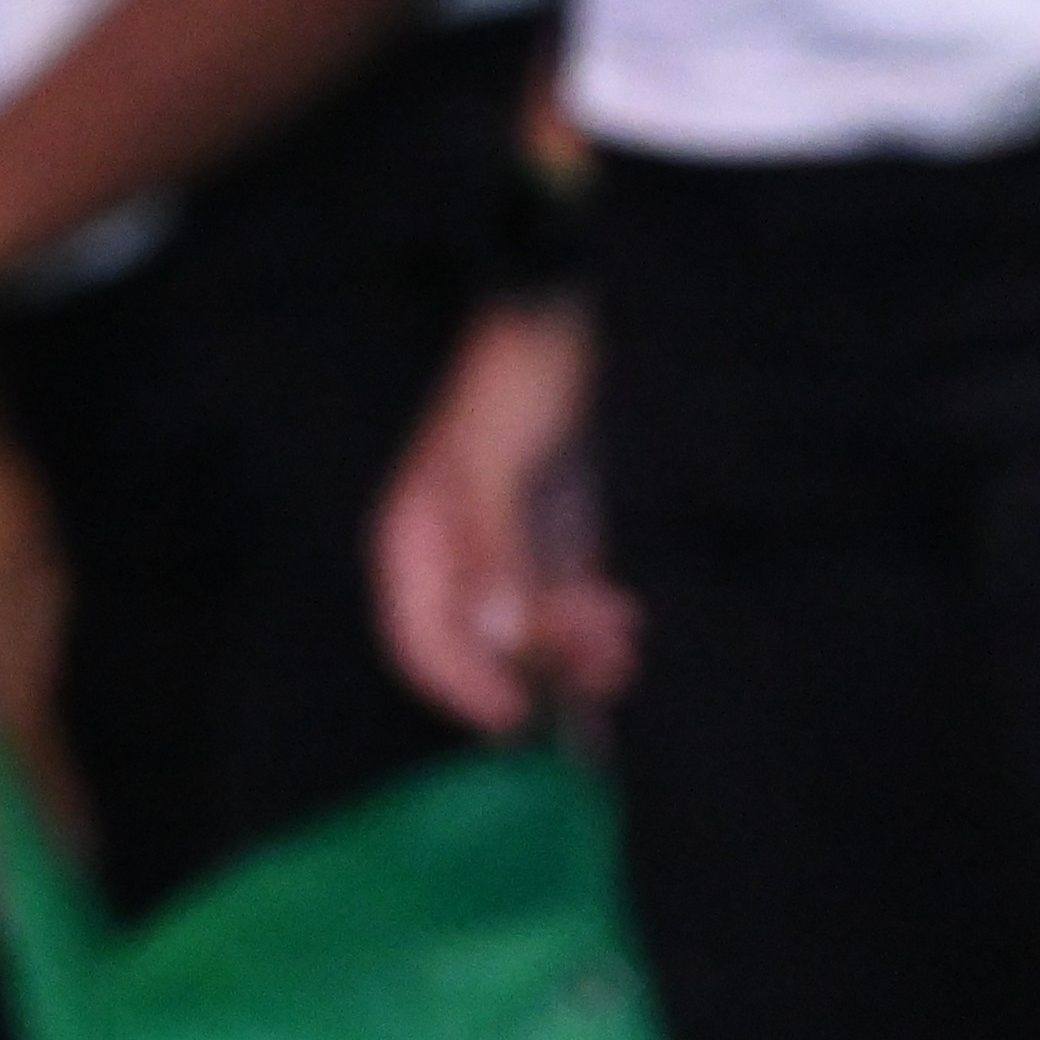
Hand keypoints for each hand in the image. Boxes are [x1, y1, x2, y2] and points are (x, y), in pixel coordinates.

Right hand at [373, 296, 628, 735]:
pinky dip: (592, 636)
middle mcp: (455, 564)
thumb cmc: (511, 385)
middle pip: (485, 651)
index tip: (516, 714)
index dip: (463, 686)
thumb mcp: (495, 460)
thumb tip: (496, 632)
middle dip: (541, 665)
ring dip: (576, 654)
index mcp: (416, 543)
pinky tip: (624, 629)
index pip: (420, 642)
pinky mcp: (549, 553)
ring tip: (622, 641)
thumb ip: (493, 547)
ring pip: (532, 642)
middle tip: (600, 656)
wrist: (555, 326)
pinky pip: (564, 617)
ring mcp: (505, 561)